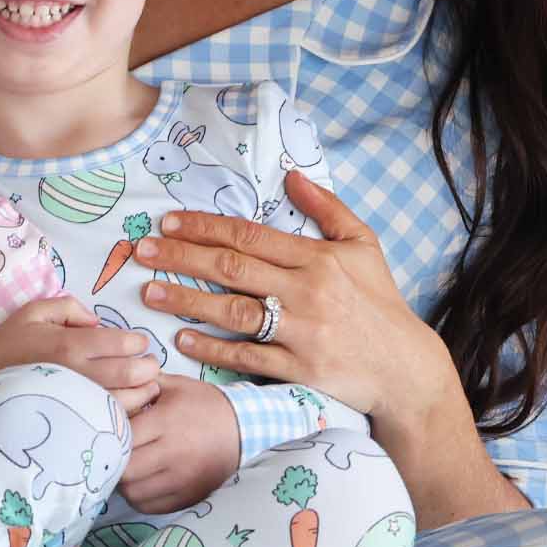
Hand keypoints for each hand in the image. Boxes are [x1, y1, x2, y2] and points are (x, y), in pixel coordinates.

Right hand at [0, 296, 161, 413]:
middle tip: (151, 365)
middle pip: (131, 374)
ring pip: (127, 402)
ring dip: (144, 393)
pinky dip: (127, 416)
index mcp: (70, 345)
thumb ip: (69, 308)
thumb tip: (97, 322)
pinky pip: (110, 424)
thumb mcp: (34, 311)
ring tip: (146, 387)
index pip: (121, 343)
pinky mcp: (75, 424)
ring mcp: (78, 404)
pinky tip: (128, 408)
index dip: (138, 342)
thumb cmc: (11, 345)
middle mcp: (78, 375)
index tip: (139, 343)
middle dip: (149, 368)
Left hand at [121, 376, 240, 513]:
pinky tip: (143, 481)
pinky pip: (150, 506)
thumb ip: (140, 385)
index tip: (109, 432)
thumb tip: (107, 385)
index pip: (122, 438)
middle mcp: (174, 453)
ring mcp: (182, 479)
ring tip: (128, 468)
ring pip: (134, 493)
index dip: (109, 436)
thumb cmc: (204, 404)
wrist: (244, 428)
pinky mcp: (188, 497)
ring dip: (125, 482)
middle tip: (114, 453)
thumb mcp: (175, 385)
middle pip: (125, 471)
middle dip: (114, 462)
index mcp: (167, 422)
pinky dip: (140, 497)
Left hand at [135, 170, 455, 421]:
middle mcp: (306, 293)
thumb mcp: (363, 245)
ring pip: (233, 312)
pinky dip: (213, 349)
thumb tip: (290, 175)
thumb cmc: (379, 302)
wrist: (404, 369)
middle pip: (232, 268)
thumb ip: (327, 208)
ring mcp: (301, 334)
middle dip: (182, 257)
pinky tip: (182, 339)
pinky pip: (247, 357)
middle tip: (141, 251)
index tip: (169, 222)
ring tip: (150, 293)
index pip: (250, 236)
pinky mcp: (298, 371)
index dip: (205, 227)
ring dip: (187, 301)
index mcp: (318, 259)